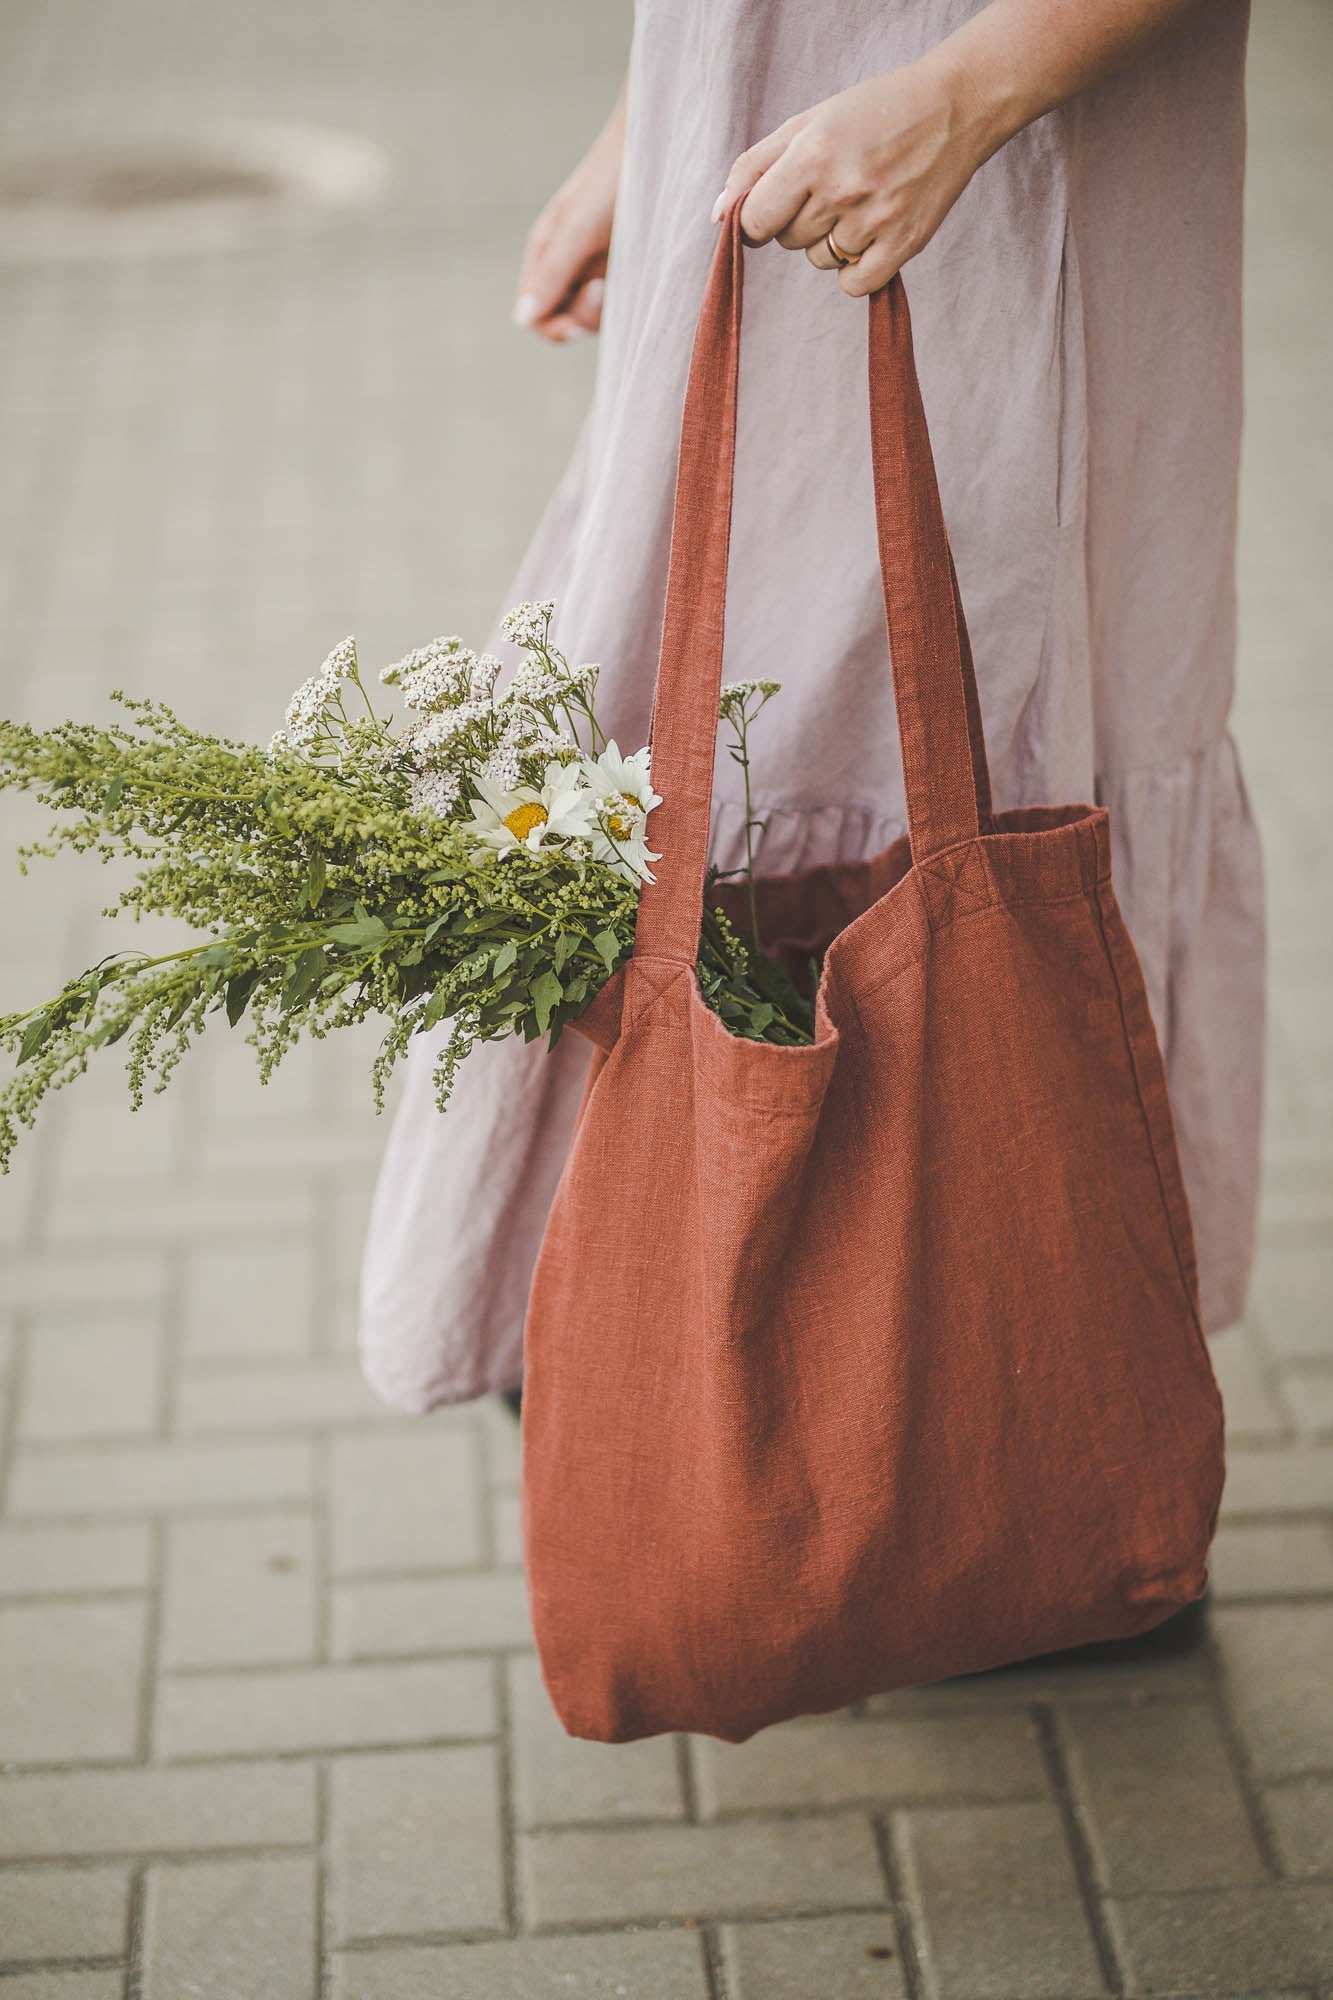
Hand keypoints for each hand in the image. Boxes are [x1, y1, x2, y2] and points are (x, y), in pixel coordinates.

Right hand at [514, 91, 625, 342]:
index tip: (577, 321)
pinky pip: (619, 302)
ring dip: (609, 308)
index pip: (534, 315)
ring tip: (627, 272)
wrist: (658, 143)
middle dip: (584, 315)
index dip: (553, 327)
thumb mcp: (579, 228)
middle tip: (606, 287)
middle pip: (564, 320)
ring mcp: (596, 267)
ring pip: (593, 316)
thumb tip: (523, 317)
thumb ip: (553, 273)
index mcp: (545, 254)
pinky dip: (628, 300)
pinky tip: (640, 276)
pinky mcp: (624, 267)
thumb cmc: (612, 179)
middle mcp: (566, 265)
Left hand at [712, 56, 997, 296]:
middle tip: (836, 184)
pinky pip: (853, 284)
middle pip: (787, 240)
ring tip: (863, 200)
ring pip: (820, 261)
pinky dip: (855, 269)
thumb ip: (756, 166)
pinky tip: (873, 234)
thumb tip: (718, 214)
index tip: (774, 205)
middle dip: (801, 218)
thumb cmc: (873, 113)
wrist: (953, 109)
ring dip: (831, 240)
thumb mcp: (810, 122)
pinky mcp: (902, 246)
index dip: (757, 218)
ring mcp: (874, 221)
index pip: (754, 219)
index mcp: (812, 154)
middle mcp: (841, 190)